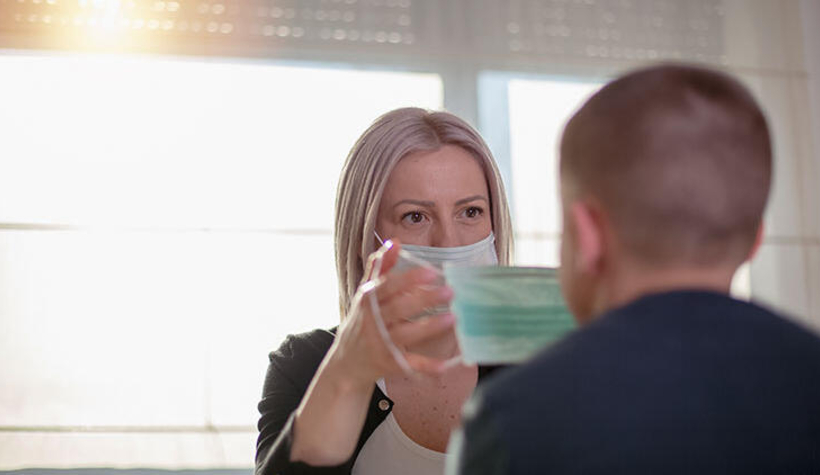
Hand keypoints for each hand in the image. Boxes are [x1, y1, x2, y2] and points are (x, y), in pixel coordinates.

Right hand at [327, 239, 455, 386]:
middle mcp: (372, 322)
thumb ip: (378, 268)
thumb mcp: (365, 294)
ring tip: (452, 317)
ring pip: (406, 334)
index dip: (406, 279)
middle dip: (424, 300)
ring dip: (429, 327)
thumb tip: (394, 241)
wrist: (345, 364)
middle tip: (449, 291)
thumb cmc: (361, 322)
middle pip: (399, 308)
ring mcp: (381, 344)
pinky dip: (426, 366)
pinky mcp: (389, 364)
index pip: (386, 287)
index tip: (429, 270)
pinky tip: (446, 364)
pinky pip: (409, 364)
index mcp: (367, 301)